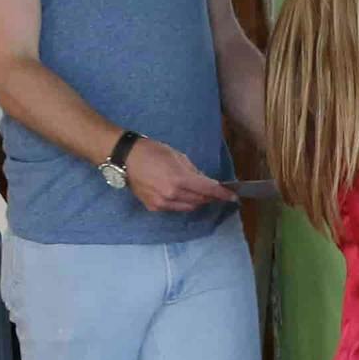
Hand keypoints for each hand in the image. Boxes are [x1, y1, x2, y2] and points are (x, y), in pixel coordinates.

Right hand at [124, 138, 238, 213]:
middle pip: (200, 200)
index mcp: (179, 179)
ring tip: (200, 193)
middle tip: (216, 192)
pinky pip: (175, 209)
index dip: (223, 193)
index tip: (233, 196)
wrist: (125, 158)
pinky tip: (182, 195)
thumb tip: (204, 181)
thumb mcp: (177, 156)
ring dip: (198, 201)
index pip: (208, 189)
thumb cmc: (151, 151)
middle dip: (211, 196)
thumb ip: (193, 171)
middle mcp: (172, 194)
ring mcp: (162, 203)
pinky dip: (183, 203)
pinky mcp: (154, 207)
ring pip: (189, 207)